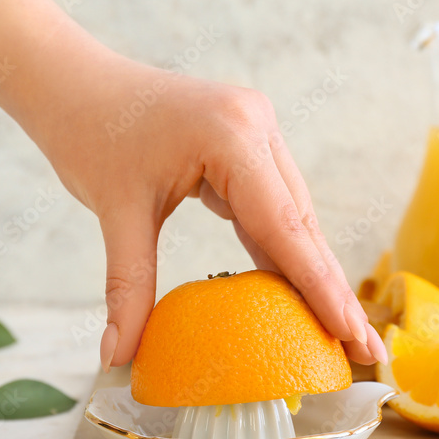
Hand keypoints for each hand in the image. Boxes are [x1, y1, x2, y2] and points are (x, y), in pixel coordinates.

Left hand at [14, 48, 387, 369]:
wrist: (73, 81)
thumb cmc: (90, 134)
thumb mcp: (115, 212)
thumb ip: (128, 288)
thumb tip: (118, 357)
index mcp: (233, 135)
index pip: (285, 226)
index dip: (320, 287)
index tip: (351, 333)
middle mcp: (257, 127)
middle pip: (302, 223)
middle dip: (331, 288)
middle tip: (365, 348)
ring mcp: (256, 131)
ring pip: (293, 215)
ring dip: (313, 272)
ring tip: (343, 330)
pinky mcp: (246, 143)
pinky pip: (272, 205)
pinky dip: (281, 250)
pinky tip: (298, 292)